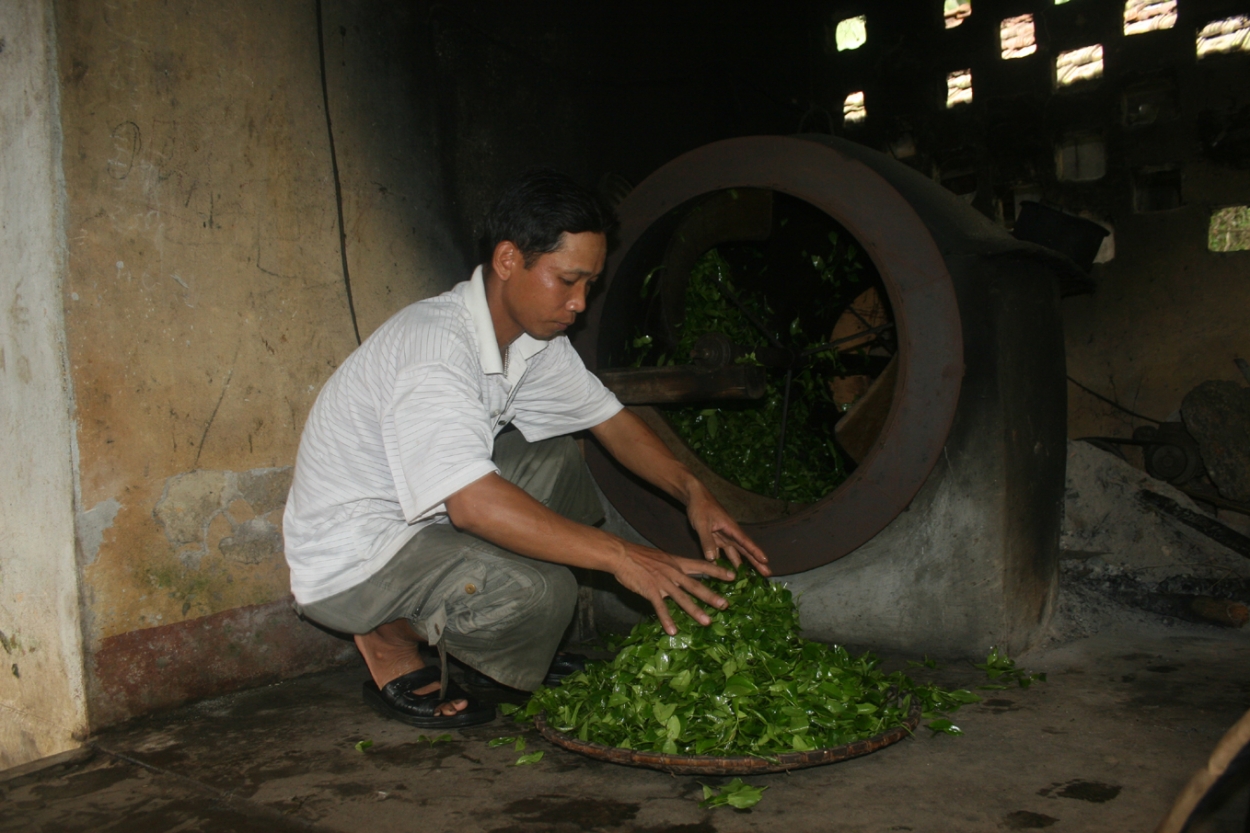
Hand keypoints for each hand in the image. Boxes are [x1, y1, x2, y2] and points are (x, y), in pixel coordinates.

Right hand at [611, 544, 736, 635]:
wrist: (621, 554)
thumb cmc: (639, 555)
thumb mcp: (661, 557)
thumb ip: (672, 566)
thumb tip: (681, 573)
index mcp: (677, 562)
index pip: (701, 565)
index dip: (717, 571)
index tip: (733, 576)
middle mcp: (673, 572)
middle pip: (696, 585)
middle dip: (711, 596)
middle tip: (725, 605)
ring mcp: (662, 582)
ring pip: (682, 598)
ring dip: (695, 611)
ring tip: (707, 621)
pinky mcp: (650, 590)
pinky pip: (660, 607)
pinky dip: (667, 619)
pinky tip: (673, 631)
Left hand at [685, 484, 770, 576]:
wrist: (694, 497)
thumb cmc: (700, 507)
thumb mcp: (702, 524)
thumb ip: (707, 541)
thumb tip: (712, 559)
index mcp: (731, 528)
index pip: (745, 542)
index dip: (755, 552)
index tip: (765, 561)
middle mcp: (730, 534)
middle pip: (745, 550)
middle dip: (756, 562)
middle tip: (767, 574)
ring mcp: (724, 537)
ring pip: (735, 553)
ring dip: (742, 565)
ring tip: (751, 578)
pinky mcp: (716, 539)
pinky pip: (722, 553)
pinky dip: (724, 562)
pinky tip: (726, 572)